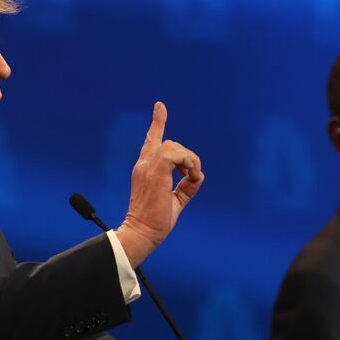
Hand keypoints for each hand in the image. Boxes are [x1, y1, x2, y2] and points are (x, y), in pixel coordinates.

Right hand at [116, 102, 203, 267]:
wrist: (141, 232)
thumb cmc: (155, 222)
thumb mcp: (175, 201)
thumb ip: (186, 187)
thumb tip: (198, 176)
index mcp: (145, 169)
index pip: (152, 141)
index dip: (158, 122)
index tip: (160, 106)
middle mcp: (144, 164)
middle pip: (171, 143)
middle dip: (188, 157)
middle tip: (191, 177)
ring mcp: (148, 166)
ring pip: (175, 146)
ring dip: (189, 161)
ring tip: (191, 178)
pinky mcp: (156, 171)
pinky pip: (177, 155)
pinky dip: (189, 164)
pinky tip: (190, 177)